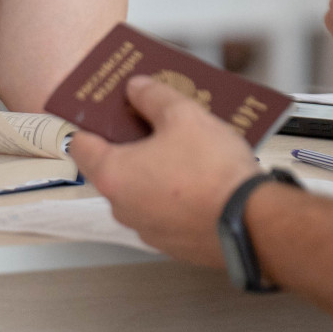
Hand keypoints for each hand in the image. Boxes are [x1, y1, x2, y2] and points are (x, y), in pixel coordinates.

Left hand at [69, 75, 262, 266]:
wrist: (252, 223)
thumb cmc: (214, 174)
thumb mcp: (184, 115)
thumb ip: (153, 96)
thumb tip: (138, 88)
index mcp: (113, 175)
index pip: (80, 144)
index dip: (92, 122)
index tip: (104, 109)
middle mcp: (123, 207)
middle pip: (113, 165)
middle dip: (132, 142)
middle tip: (154, 120)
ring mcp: (147, 228)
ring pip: (141, 189)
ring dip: (156, 169)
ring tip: (185, 146)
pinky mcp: (173, 242)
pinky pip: (164, 210)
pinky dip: (174, 194)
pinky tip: (199, 175)